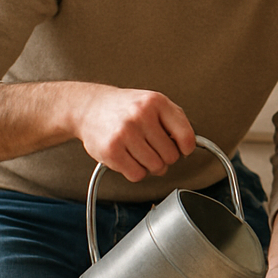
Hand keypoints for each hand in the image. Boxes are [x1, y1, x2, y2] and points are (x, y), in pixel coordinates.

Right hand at [75, 87, 195, 181]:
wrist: (89, 107)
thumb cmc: (125, 108)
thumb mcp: (153, 103)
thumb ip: (175, 120)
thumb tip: (188, 145)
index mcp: (156, 102)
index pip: (185, 136)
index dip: (186, 148)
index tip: (182, 150)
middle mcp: (141, 115)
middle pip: (171, 156)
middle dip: (165, 157)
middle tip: (153, 149)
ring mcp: (125, 133)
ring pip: (155, 167)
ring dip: (150, 165)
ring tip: (140, 152)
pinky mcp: (111, 151)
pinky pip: (137, 175)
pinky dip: (135, 171)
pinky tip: (129, 158)